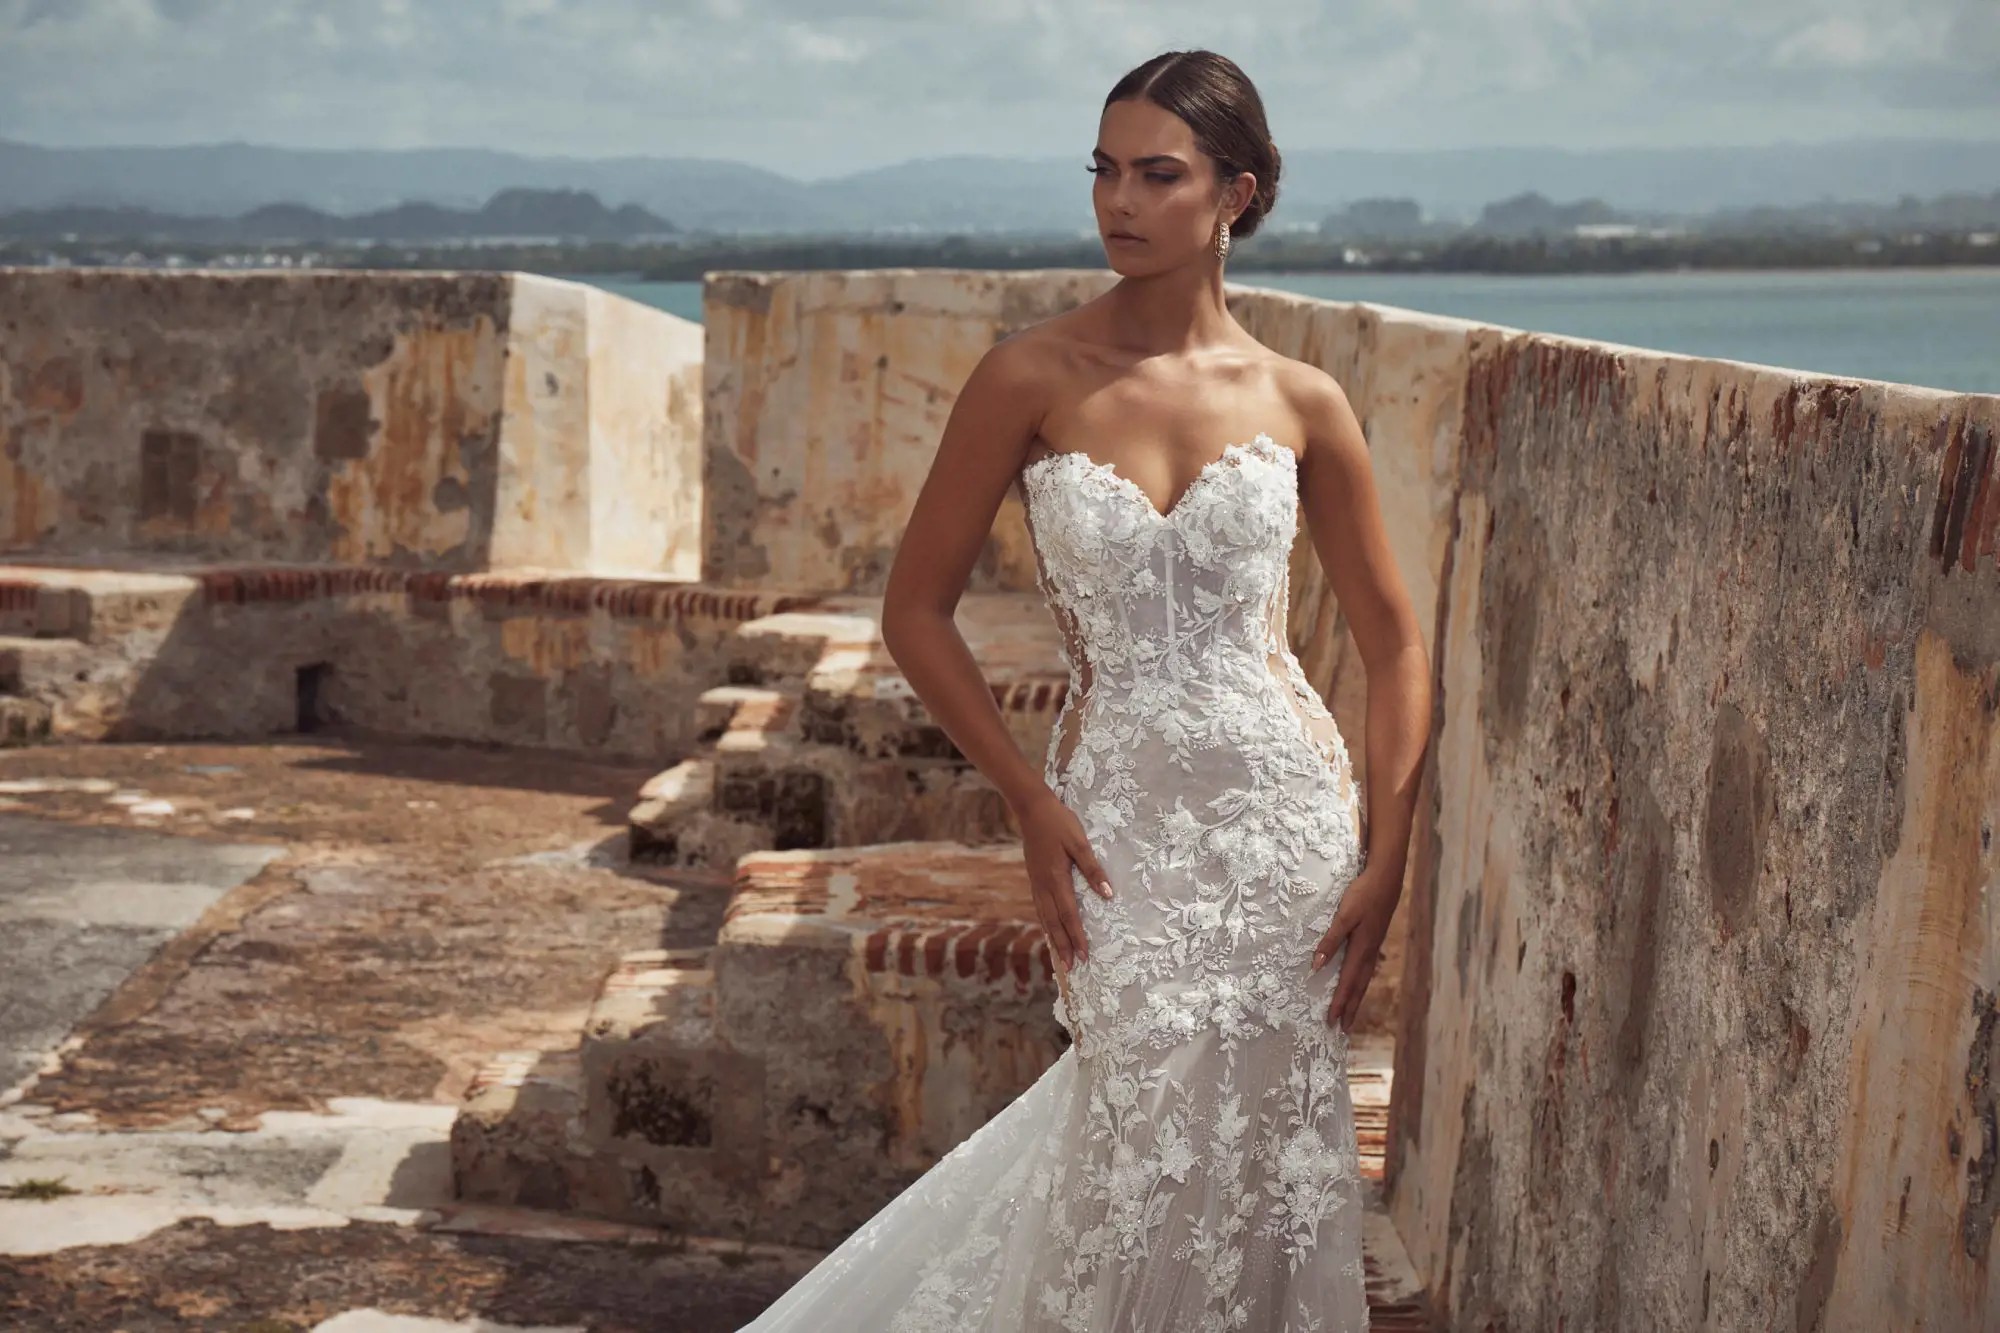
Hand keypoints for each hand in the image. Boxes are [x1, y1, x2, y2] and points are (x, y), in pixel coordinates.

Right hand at [1017, 790, 1112, 969]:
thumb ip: (1093, 869)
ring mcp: (1036, 883)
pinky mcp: (1034, 878)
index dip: (1077, 937)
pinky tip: (1050, 929)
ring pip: (1044, 917)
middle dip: (1064, 946)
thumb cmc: (1060, 823)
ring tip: (1060, 957)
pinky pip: (1039, 907)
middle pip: (1054, 923)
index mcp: (1056, 879)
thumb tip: (1108, 894)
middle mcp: (1044, 886)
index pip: (1069, 915)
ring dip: (1053, 938)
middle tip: (1072, 968)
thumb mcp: (1080, 843)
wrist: (1032, 809)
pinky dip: (1045, 923)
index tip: (1084, 956)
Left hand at [1307, 861, 1400, 1032]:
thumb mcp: (1343, 916)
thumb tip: (1316, 967)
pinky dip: (1361, 981)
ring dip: (1357, 997)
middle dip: (1351, 1008)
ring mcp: (1374, 946)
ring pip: (1364, 978)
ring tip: (1351, 1013)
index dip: (1340, 1003)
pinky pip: (1367, 968)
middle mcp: (1369, 952)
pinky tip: (1359, 981)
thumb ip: (1330, 941)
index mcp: (1361, 949)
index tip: (1332, 1022)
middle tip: (1343, 1029)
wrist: (1386, 878)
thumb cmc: (1362, 895)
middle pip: (1359, 987)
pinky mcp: (1375, 938)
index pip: (1347, 983)